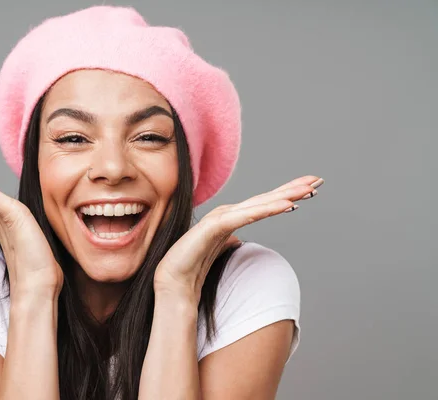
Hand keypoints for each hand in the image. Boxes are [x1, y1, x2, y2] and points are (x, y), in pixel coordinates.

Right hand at [153, 175, 323, 301]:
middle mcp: (226, 214)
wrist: (174, 283)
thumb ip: (227, 241)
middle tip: (317, 180)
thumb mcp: (217, 250)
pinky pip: (245, 217)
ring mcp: (220, 219)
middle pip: (265, 199)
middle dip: (292, 189)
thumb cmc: (192, 266)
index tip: (309, 189)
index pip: (262, 204)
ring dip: (283, 196)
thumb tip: (236, 240)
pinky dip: (265, 210)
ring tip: (307, 190)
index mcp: (230, 219)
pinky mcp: (214, 227)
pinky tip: (285, 205)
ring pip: (258, 205)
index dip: (285, 195)